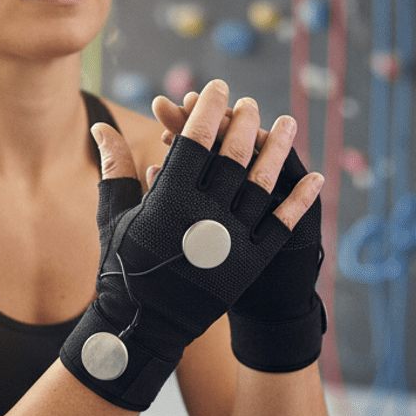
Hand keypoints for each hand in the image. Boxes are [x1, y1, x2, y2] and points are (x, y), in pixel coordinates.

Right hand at [60, 81, 321, 408]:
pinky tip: (315, 178)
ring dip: (278, 150)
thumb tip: (99, 127)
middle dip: (243, 123)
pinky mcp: (249, 263)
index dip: (207, 109)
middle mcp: (203, 214)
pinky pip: (281, 225)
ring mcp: (231, 239)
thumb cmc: (122, 268)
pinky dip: (300, 200)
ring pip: (262, 183)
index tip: (216, 88)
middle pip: (232, 155)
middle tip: (251, 104)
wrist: (141, 326)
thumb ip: (114, 168)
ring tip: (288, 124)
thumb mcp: (113, 216)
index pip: (195, 140)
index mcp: (168, 198)